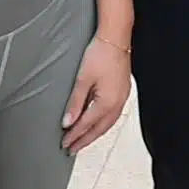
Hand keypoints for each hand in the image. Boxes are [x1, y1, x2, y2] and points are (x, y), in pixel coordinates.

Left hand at [62, 36, 131, 152]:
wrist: (115, 39)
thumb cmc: (100, 54)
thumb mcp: (82, 79)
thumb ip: (75, 103)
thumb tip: (68, 122)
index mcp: (106, 103)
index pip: (86, 125)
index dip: (74, 135)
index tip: (65, 143)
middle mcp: (117, 104)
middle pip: (99, 129)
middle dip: (84, 140)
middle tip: (72, 149)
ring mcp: (122, 99)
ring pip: (107, 124)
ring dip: (94, 134)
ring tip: (83, 141)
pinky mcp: (123, 93)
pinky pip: (113, 116)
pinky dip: (103, 124)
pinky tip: (98, 124)